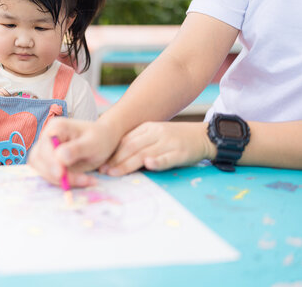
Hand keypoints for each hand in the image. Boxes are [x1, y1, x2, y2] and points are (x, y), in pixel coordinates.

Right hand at [28, 117, 120, 187]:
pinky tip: (81, 181)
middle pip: (38, 159)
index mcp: (56, 127)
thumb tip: (59, 157)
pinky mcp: (49, 163)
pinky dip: (62, 182)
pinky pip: (48, 175)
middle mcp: (47, 138)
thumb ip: (76, 149)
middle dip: (56, 174)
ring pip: (41, 170)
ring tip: (85, 180)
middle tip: (82, 180)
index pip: (45, 146)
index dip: (50, 161)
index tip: (61, 174)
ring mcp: (46, 151)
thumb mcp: (92, 143)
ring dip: (59, 180)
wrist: (103, 141)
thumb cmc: (99, 138)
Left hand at [99, 121, 215, 175]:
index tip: (99, 164)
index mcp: (147, 128)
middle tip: (102, 171)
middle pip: (131, 147)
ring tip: (115, 173)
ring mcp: (168, 142)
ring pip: (144, 153)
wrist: (202, 136)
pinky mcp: (180, 152)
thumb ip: (137, 142)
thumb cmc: (174, 139)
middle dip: (115, 160)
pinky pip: (167, 157)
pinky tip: (149, 165)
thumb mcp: (154, 135)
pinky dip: (157, 161)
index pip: (125, 141)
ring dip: (127, 164)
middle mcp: (156, 133)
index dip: (111, 153)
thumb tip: (114, 156)